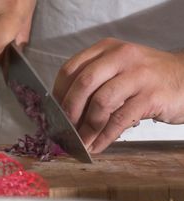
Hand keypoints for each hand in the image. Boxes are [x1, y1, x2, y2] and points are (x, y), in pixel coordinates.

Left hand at [54, 38, 183, 152]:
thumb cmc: (146, 79)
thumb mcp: (118, 70)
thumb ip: (94, 83)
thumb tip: (63, 112)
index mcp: (107, 49)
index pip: (71, 69)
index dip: (58, 94)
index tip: (54, 114)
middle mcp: (121, 57)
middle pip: (83, 84)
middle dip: (69, 112)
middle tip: (64, 131)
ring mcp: (138, 75)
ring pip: (101, 103)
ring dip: (86, 129)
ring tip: (81, 144)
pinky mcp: (151, 96)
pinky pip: (120, 120)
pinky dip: (104, 137)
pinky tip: (97, 147)